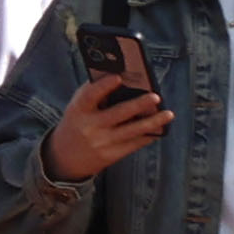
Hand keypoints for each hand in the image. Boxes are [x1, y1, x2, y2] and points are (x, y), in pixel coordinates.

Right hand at [44, 65, 170, 185]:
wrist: (65, 157)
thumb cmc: (77, 122)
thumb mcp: (78, 107)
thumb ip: (95, 93)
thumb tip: (124, 78)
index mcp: (78, 110)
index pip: (90, 96)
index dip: (103, 87)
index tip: (118, 77)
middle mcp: (90, 127)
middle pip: (118, 114)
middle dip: (139, 105)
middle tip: (156, 96)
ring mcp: (102, 143)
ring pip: (132, 131)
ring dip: (152, 122)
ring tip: (168, 114)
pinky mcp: (111, 155)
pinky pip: (134, 144)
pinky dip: (148, 135)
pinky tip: (159, 128)